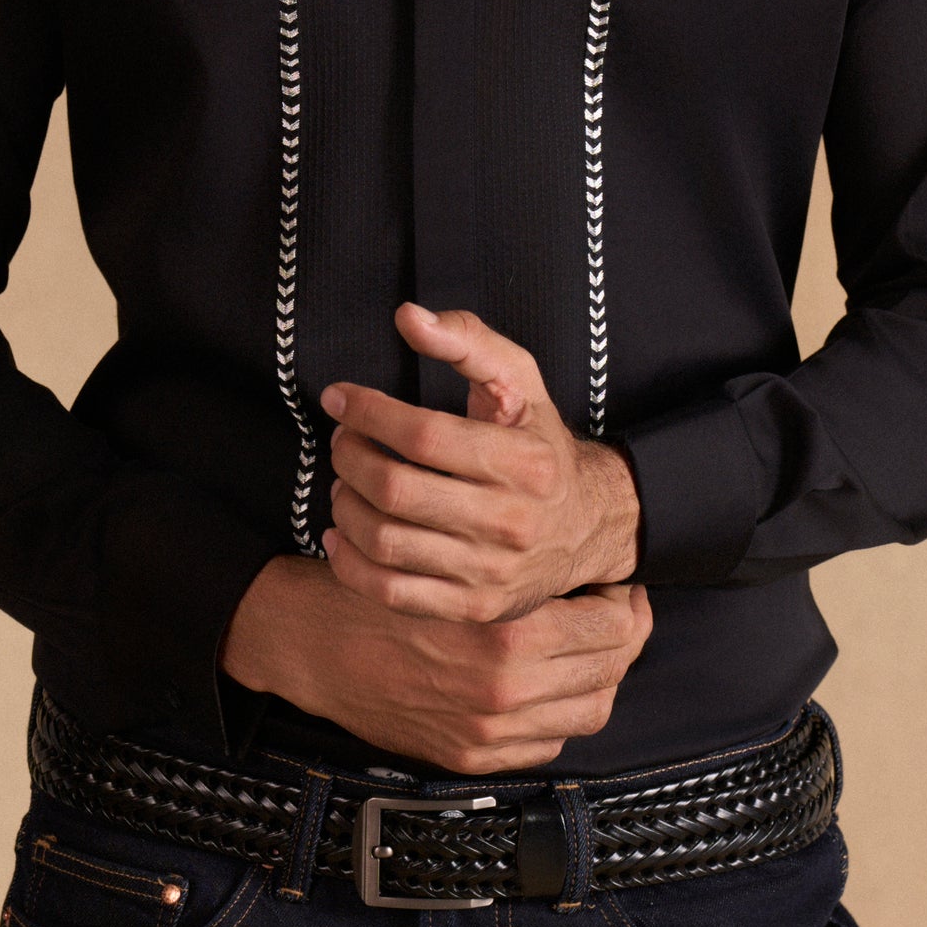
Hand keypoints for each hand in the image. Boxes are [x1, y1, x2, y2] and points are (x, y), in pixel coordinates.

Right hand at [219, 553, 651, 774]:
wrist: (314, 646)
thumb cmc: (380, 593)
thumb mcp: (454, 565)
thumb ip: (522, 578)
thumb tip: (588, 576)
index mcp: (506, 638)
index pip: (612, 626)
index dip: (628, 601)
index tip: (621, 587)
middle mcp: (505, 694)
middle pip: (610, 671)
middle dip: (625, 639)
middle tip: (620, 614)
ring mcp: (490, 734)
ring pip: (589, 712)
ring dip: (601, 678)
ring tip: (593, 650)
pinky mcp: (472, 759)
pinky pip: (548, 744)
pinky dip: (562, 714)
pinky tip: (554, 685)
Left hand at [318, 302, 642, 621]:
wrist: (586, 525)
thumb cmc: (538, 442)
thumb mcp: (520, 379)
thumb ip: (467, 340)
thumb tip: (408, 317)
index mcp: (525, 461)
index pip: (424, 436)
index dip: (369, 413)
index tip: (340, 399)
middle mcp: (511, 522)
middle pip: (396, 489)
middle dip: (350, 457)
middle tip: (341, 440)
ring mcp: (491, 572)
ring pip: (384, 541)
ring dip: (344, 504)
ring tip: (344, 482)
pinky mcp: (472, 609)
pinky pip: (390, 591)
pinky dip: (349, 562)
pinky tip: (341, 532)